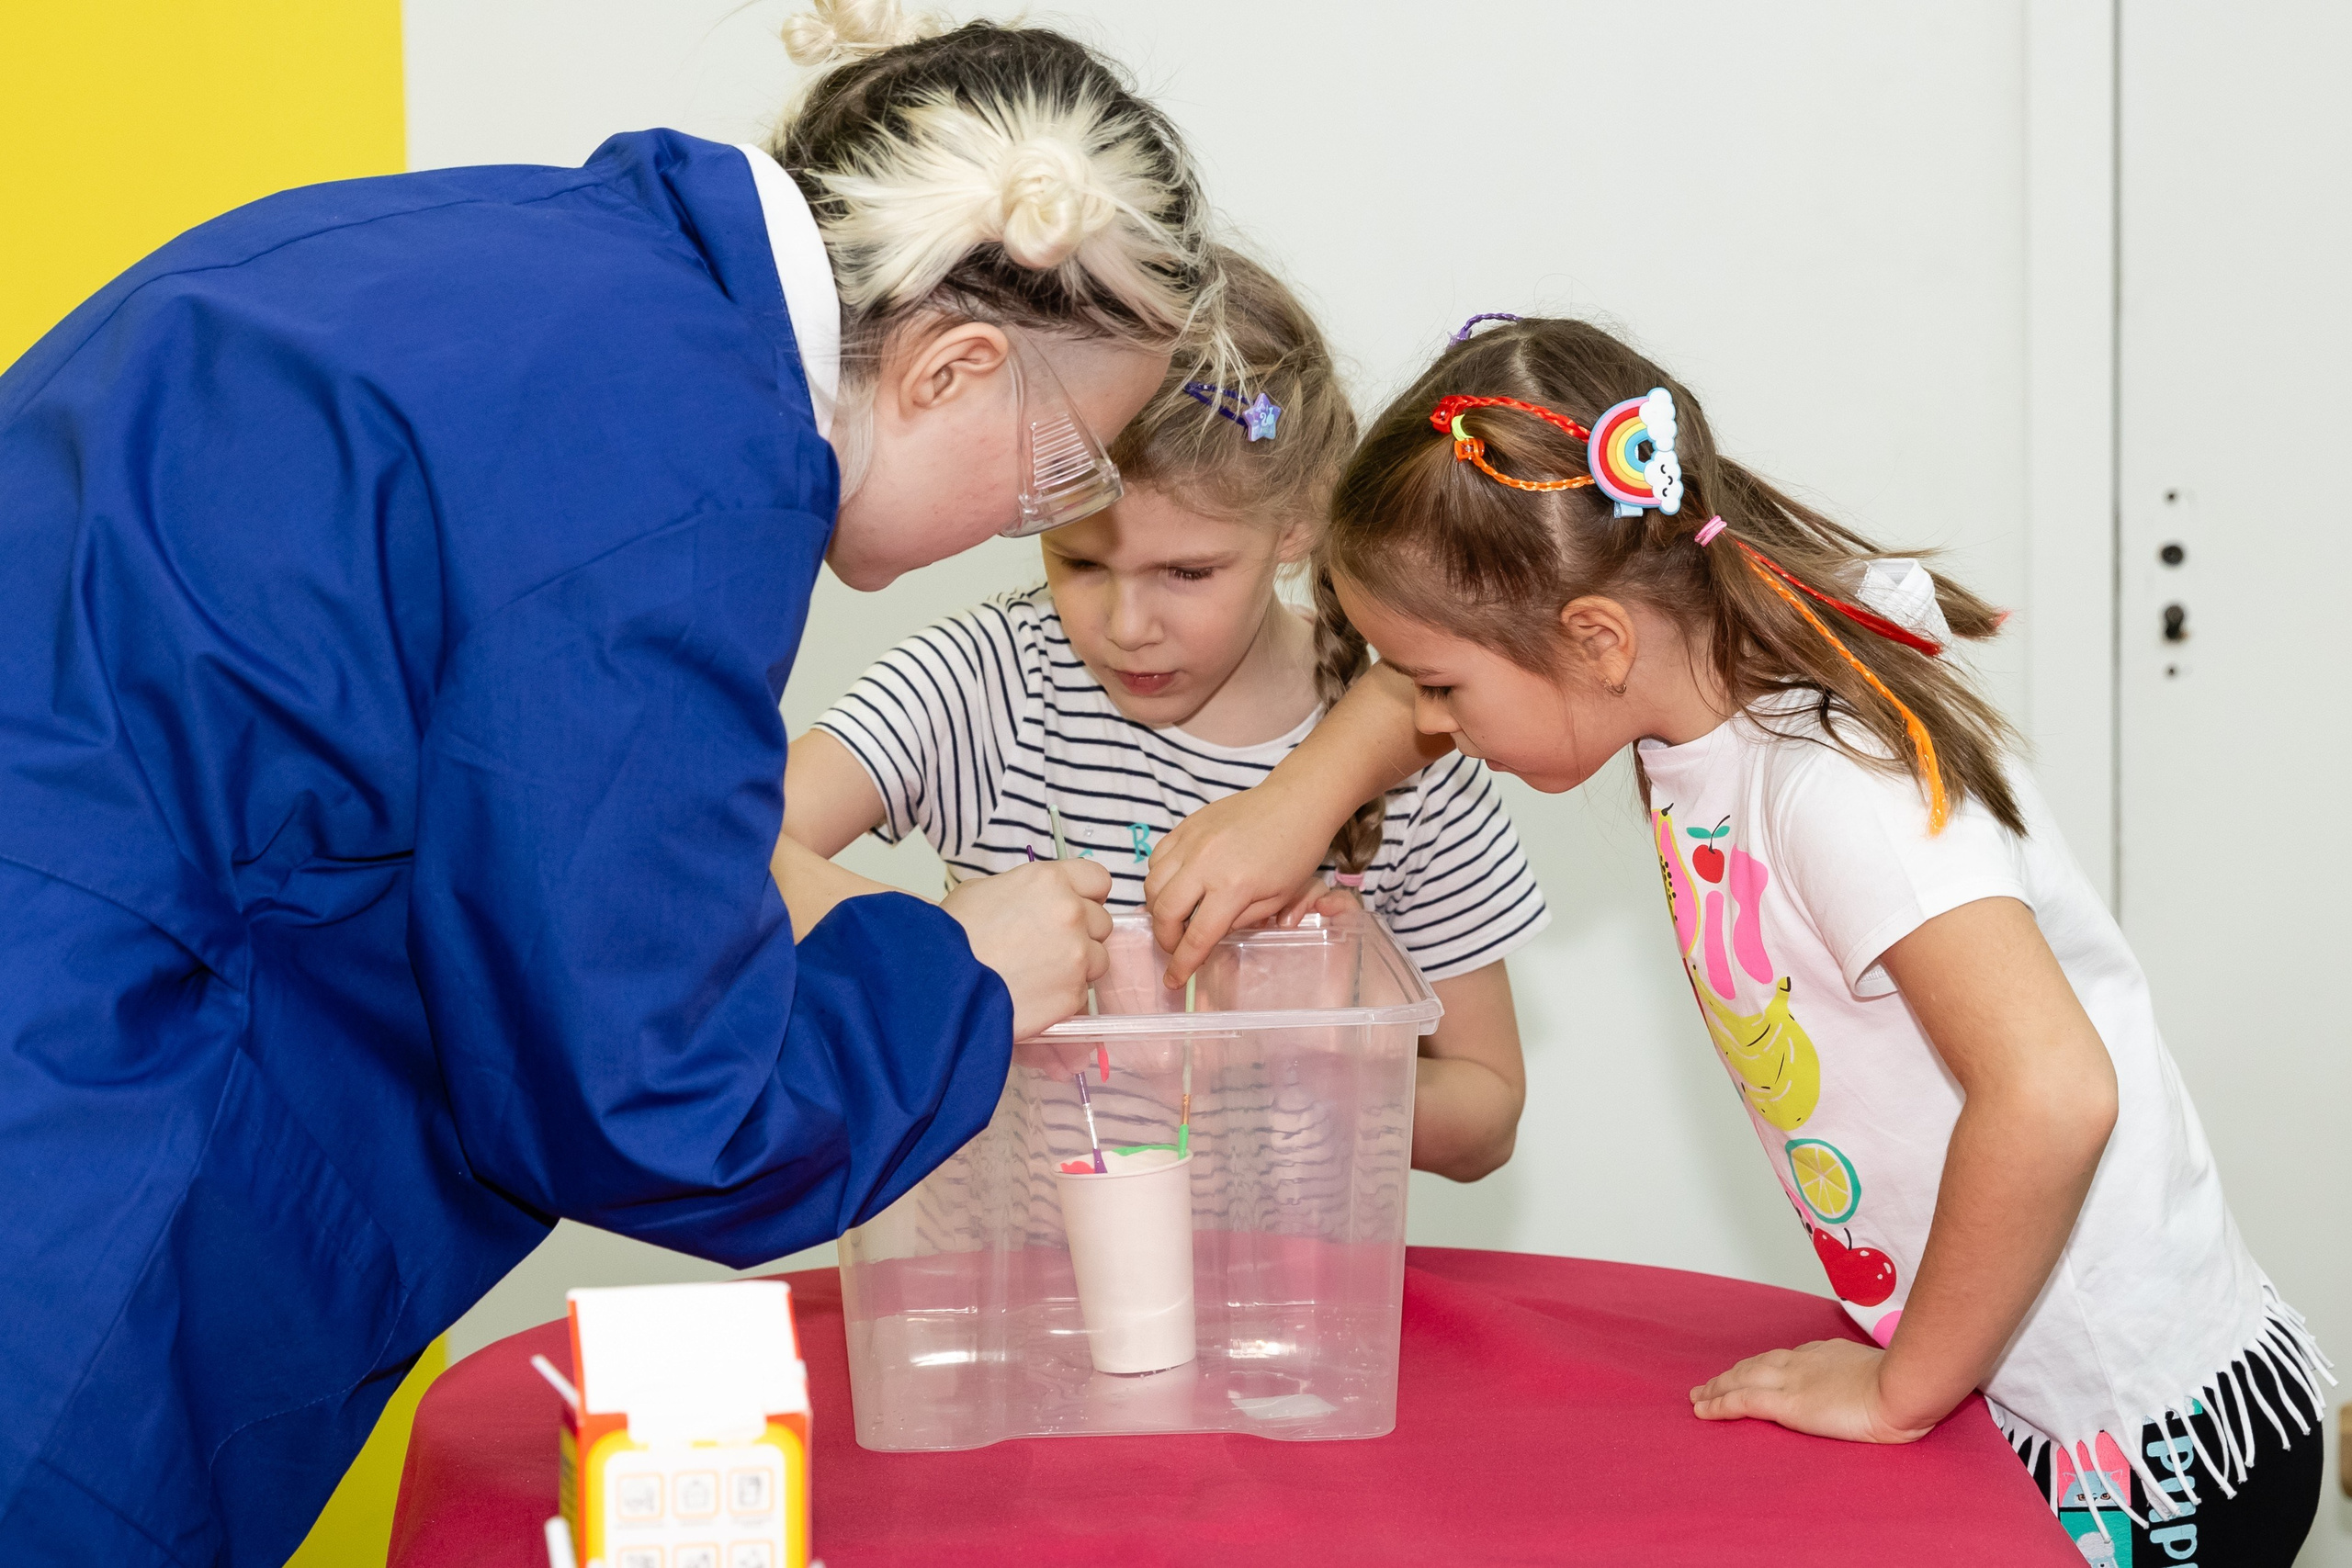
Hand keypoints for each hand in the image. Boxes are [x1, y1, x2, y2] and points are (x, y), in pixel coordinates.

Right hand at [942, 859, 1112, 1039]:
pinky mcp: (1072, 994)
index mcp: (1049, 881)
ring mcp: (1076, 956)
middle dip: (1081, 934)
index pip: (1098, 879)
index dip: (1088, 895)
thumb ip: (1023, 891)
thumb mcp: (980, 891)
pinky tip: (1032, 994)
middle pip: (1101, 922)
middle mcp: (1070, 914)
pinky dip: (1061, 995)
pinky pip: (1079, 993)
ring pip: (1098, 960)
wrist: (940, 985)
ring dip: (1076, 966)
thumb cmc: (950, 937)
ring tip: (1039, 973)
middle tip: (1048, 946)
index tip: (1077, 906)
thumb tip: (1034, 901)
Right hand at [1143, 782, 1344, 985]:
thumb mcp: (1278, 898)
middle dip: (1165, 938)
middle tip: (1175, 947)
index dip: (1182, 964)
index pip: (1197, 936)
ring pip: (1152, 883)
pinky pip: (1157, 857)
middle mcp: (1205, 863)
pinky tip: (1176, 884)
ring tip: (1175, 916)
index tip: (1174, 980)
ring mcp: (1192, 840)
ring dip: (1158, 908)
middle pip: (1164, 911)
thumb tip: (1210, 934)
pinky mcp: (1187, 825)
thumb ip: (1240, 921)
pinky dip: (1159, 877)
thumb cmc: (1296, 852)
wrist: (1296, 802)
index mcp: (1233, 886)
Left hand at [1689, 1339, 1936, 1443]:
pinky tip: (1702, 1410)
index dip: (1764, 1365)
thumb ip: (1869, 1378)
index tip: (1754, 1370)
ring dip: (1717, 1387)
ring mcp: (1792, 1381)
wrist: (1903, 1389)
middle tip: (1712, 1381)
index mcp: (1827, 1354)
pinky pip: (1741, 1402)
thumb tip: (1877, 1388)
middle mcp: (1803, 1362)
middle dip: (1733, 1373)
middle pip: (1756, 1364)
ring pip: (1741, 1379)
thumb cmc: (1906, 1387)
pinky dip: (1718, 1404)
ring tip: (1699, 1395)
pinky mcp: (1786, 1404)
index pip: (1786, 1358)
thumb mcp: (1885, 1375)